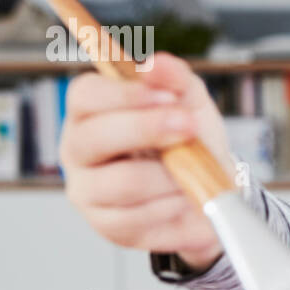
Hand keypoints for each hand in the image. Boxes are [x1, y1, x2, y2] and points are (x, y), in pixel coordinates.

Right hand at [60, 52, 236, 270]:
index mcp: (90, 112)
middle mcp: (78, 151)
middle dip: (148, 130)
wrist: (211, 189)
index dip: (125, 95)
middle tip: (190, 127)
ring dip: (171, 176)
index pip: (85, 96)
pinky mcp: (108, 226)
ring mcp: (87, 191)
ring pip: (123, 182)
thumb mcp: (191, 102)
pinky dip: (174, 207)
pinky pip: (140, 217)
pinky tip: (188, 198)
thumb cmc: (190, 139)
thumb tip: (157, 64)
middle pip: (94, 138)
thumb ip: (176, 79)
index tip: (168, 98)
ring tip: (196, 171)